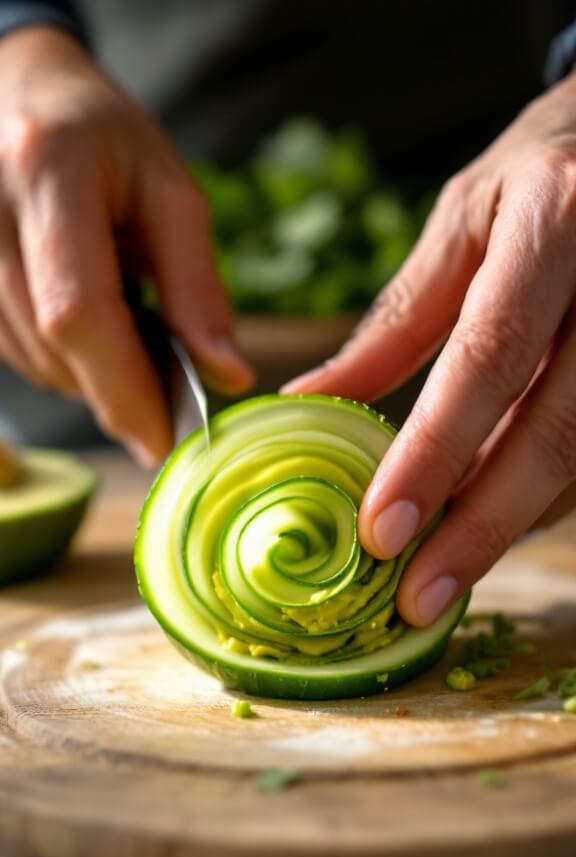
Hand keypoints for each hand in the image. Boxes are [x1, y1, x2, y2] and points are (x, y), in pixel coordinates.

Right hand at [0, 27, 253, 464]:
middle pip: (53, 347)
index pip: (79, 310)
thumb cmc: (103, 138)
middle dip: (118, 389)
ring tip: (126, 325)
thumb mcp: (169, 191)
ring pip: (33, 361)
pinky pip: (15, 353)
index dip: (124, 388)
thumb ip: (196, 286)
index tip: (164, 441)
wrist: (18, 94)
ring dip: (90, 373)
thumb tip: (226, 375)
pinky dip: (62, 359)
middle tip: (167, 385)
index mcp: (48, 170)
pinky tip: (86, 320)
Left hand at [284, 73, 575, 625]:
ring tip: (441, 574)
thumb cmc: (538, 174)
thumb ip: (397, 322)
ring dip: (509, 522)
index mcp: (554, 224)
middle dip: (481, 527)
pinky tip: (488, 521)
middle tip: (418, 598)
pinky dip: (541, 497)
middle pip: (553, 430)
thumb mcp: (462, 223)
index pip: (490, 358)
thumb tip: (309, 402)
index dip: (437, 452)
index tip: (382, 531)